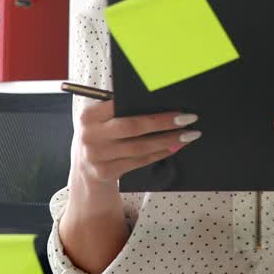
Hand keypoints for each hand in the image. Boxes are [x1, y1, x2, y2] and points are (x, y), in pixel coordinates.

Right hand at [73, 100, 200, 185]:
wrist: (85, 169)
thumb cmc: (102, 137)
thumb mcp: (101, 120)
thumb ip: (120, 111)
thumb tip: (159, 103)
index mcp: (89, 115)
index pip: (120, 105)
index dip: (146, 104)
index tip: (171, 102)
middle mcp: (89, 135)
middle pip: (132, 126)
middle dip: (163, 122)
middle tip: (187, 118)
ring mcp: (96, 156)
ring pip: (139, 147)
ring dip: (167, 140)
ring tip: (188, 135)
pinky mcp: (105, 172)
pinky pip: (139, 161)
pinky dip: (159, 154)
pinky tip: (174, 147)